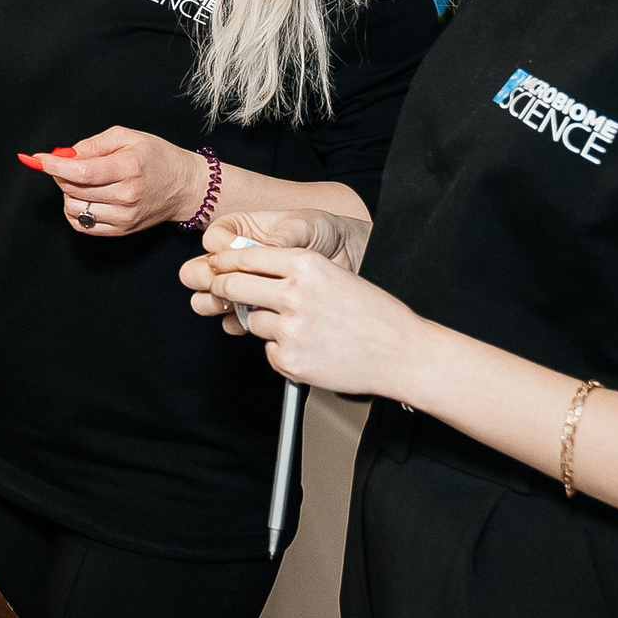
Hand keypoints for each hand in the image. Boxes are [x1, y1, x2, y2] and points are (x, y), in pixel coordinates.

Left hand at [26, 127, 208, 236]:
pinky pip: (82, 225)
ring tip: (82, 181)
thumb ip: (93, 144)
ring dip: (68, 193)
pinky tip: (84, 198)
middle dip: (61, 174)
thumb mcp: (127, 137)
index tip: (38, 159)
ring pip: (74, 208)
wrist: (184, 186)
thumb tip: (64, 154)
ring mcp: (124, 217)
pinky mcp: (121, 230)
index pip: (81, 172)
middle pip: (74, 189)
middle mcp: (127, 195)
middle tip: (69, 163)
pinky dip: (74, 211)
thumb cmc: (157, 157)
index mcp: (129, 168)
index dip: (55, 165)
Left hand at [177, 229, 421, 395]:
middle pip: (231, 286)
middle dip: (221, 289)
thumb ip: (292, 271)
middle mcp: (294, 294)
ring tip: (303, 329)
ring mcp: (289, 329)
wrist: (402, 353)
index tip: (215, 266)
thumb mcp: (334, 275)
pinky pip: (269, 351)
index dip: (224, 262)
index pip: (245, 257)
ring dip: (265, 324)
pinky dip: (283, 351)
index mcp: (306, 265)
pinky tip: (312, 349)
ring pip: (252, 321)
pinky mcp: (289, 360)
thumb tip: (247, 271)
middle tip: (221, 292)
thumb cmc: (374, 314)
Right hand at [180, 212, 360, 334]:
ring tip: (233, 304)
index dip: (219, 252)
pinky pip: (232, 319)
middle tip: (224, 286)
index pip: (212, 241)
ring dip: (215, 303)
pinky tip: (248, 320)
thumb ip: (279, 239)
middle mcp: (234, 258)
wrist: (349, 256)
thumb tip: (263, 250)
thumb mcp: (303, 226)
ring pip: (207, 298)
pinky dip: (236, 322)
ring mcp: (243, 285)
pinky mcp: (254, 308)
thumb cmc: (323, 231)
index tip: (232, 258)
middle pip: (197, 271)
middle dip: (208, 280)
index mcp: (239, 230)